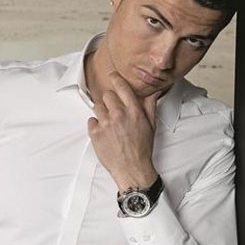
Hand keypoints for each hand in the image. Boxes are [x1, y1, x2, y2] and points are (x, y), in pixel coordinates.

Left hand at [87, 72, 158, 191]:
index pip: (122, 87)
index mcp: (134, 111)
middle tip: (113, 111)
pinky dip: (95, 126)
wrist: (132, 169)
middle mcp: (119, 115)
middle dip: (109, 101)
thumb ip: (149, 106)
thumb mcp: (150, 126)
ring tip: (109, 125)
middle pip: (107, 95)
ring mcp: (106, 124)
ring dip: (102, 113)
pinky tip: (104, 134)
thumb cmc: (142, 148)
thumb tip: (152, 92)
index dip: (115, 79)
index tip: (112, 76)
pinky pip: (91, 121)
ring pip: (97, 107)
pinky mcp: (95, 133)